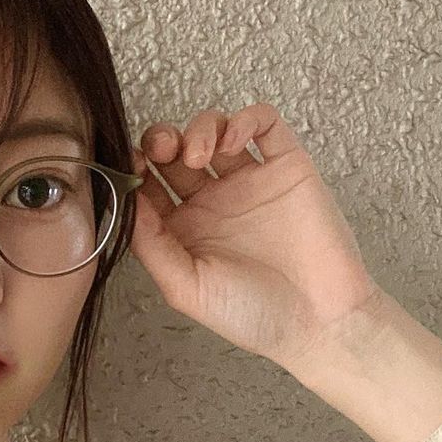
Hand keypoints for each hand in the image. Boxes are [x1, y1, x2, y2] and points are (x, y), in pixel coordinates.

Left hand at [129, 102, 386, 373]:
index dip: (134, 169)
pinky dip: (246, 119)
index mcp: (184, 229)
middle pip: (176, 152)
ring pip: (216, 130)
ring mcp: (250, 182)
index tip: (129, 166)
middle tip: (160, 150)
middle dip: (161, 140)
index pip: (147, 185)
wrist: (317, 322)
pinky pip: (265, 124)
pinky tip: (234, 140)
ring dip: (199, 129)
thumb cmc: (250, 315)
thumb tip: (124, 200)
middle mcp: (213, 202)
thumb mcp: (185, 287)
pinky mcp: (287, 168)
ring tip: (200, 154)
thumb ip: (151, 244)